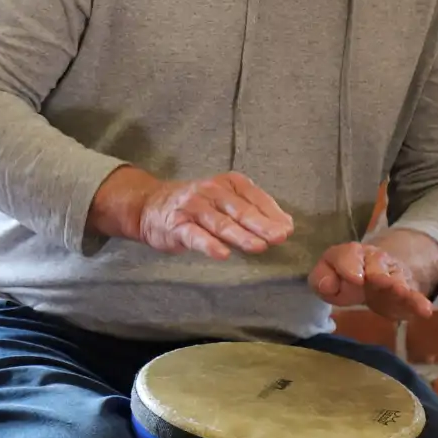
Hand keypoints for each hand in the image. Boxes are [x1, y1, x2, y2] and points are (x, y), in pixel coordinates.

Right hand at [136, 172, 293, 257]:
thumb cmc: (196, 205)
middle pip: (240, 210)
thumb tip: (286, 225)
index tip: (288, 228)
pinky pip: (195, 236)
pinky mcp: (177, 225)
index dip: (272, 213)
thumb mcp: (225, 200)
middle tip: (280, 237)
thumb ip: (253, 210)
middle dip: (262, 224)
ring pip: (220, 222)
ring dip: (240, 235)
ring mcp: (192, 207)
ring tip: (258, 246)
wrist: (149, 204)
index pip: (254, 197)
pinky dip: (209, 244)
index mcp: (227, 183)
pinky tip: (222, 254)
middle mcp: (210, 191)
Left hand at [309, 242, 433, 320]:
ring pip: (396, 278)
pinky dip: (419, 303)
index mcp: (351, 254)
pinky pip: (413, 297)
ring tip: (399, 290)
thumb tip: (326, 285)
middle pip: (376, 263)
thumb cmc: (346, 279)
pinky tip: (426, 310)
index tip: (355, 278)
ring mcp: (392, 276)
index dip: (349, 266)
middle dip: (376, 272)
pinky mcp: (406, 294)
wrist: (376, 278)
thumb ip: (321, 279)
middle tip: (376, 280)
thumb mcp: (327, 278)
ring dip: (397, 284)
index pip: (348, 254)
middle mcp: (374, 261)